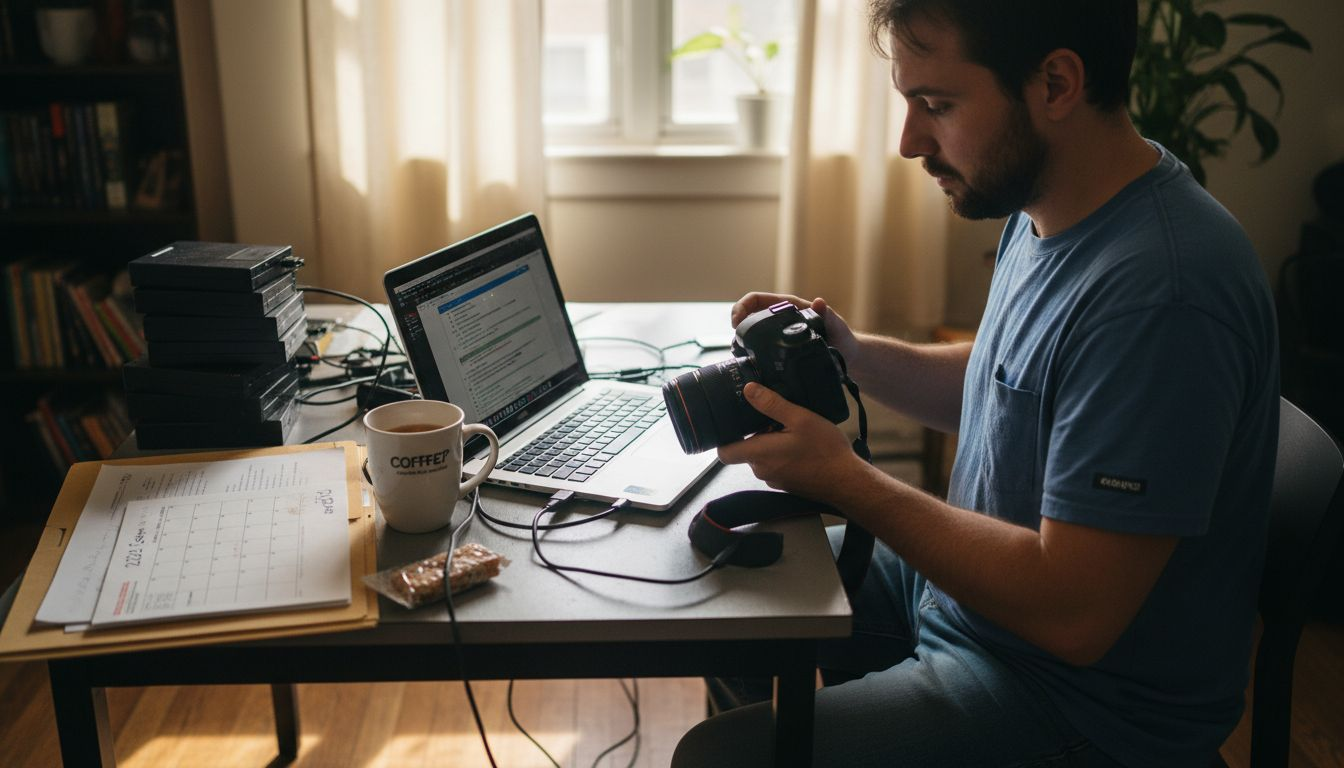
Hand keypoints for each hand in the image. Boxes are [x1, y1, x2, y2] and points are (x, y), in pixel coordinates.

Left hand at [717, 382, 867, 500]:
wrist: (848, 481)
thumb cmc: (825, 451)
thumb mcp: (799, 418)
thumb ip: (771, 404)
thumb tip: (749, 390)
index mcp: (759, 454)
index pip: (724, 453)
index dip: (724, 438)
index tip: (734, 424)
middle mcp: (762, 470)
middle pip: (746, 450)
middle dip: (758, 434)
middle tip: (779, 421)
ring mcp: (775, 479)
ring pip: (763, 457)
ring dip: (772, 443)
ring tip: (794, 432)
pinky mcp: (787, 484)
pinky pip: (776, 465)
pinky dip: (783, 455)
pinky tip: (802, 446)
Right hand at [730, 292, 859, 366]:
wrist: (847, 356)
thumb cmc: (842, 337)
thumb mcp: (835, 325)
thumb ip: (827, 314)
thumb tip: (819, 302)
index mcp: (789, 307)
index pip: (758, 299)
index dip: (743, 306)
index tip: (737, 321)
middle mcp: (780, 319)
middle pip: (749, 314)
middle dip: (737, 322)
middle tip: (735, 339)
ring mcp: (778, 334)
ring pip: (752, 331)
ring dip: (741, 338)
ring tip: (738, 351)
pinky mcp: (779, 349)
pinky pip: (759, 347)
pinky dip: (749, 351)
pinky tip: (748, 362)